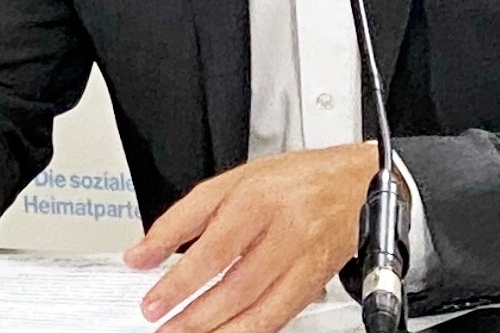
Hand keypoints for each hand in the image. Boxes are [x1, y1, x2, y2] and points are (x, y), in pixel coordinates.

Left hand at [122, 145, 379, 332]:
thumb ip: (185, 217)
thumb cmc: (292, 181)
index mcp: (257, 199)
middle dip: (193, 312)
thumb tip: (144, 251)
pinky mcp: (314, 284)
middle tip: (161, 324)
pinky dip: (249, 331)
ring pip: (258, 307)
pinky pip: (279, 316)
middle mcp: (282, 231)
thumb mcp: (233, 182)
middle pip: (234, 283)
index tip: (149, 293)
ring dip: (217, 329)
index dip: (178, 275)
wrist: (355, 187)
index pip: (212, 245)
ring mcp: (302, 261)